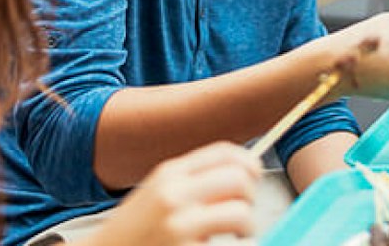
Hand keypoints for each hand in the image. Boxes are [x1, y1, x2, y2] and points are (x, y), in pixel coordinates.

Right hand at [82, 142, 261, 245]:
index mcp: (169, 174)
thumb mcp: (157, 192)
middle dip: (249, 196)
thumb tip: (243, 172)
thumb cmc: (134, 231)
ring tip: (238, 235)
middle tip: (243, 212)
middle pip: (239, 179)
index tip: (254, 176)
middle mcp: (174, 195)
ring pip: (241, 213)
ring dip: (247, 227)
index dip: (249, 163)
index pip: (225, 153)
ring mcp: (179, 226)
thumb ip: (192, 180)